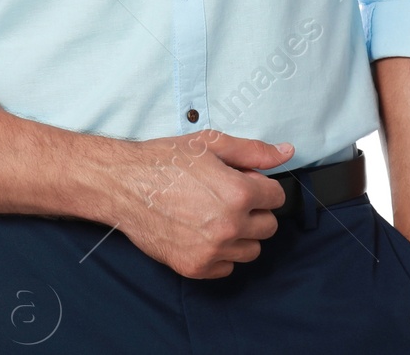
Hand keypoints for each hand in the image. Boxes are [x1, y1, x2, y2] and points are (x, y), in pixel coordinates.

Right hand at [103, 130, 294, 279]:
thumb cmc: (163, 160)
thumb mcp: (208, 144)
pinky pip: (227, 267)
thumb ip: (252, 150)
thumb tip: (286, 153)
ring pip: (251, 250)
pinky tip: (199, 232)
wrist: (122, 184)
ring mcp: (214, 250)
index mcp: (238, 192)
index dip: (259, 186)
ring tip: (211, 215)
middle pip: (269, 226)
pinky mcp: (197, 267)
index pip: (276, 197)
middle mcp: (230, 225)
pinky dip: (219, 252)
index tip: (241, 182)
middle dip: (253, 210)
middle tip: (224, 197)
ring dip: (239, 234)